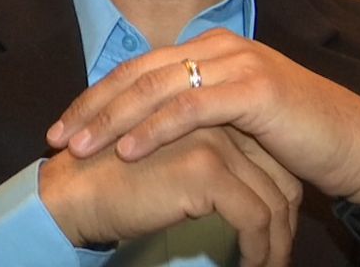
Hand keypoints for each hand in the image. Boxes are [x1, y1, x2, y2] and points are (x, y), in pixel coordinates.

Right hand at [41, 125, 300, 266]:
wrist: (74, 192)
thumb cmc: (111, 180)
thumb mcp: (167, 156)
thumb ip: (201, 153)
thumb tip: (246, 187)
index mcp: (204, 108)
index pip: (266, 152)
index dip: (277, 194)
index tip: (276, 228)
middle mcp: (213, 116)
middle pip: (278, 173)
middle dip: (285, 220)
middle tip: (279, 251)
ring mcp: (211, 140)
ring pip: (272, 197)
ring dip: (277, 241)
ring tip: (268, 264)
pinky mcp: (206, 170)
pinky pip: (255, 216)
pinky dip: (261, 248)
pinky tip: (251, 264)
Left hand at [47, 29, 359, 204]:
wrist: (351, 142)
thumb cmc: (289, 136)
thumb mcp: (230, 117)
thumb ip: (190, 110)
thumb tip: (139, 125)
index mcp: (206, 49)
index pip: (135, 70)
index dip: (94, 98)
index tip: (62, 128)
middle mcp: (217, 47)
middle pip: (135, 75)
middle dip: (91, 108)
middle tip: (57, 138)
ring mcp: (236, 63)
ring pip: (156, 89)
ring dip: (112, 120)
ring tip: (81, 147)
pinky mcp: (255, 90)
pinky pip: (191, 109)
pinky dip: (155, 130)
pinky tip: (129, 151)